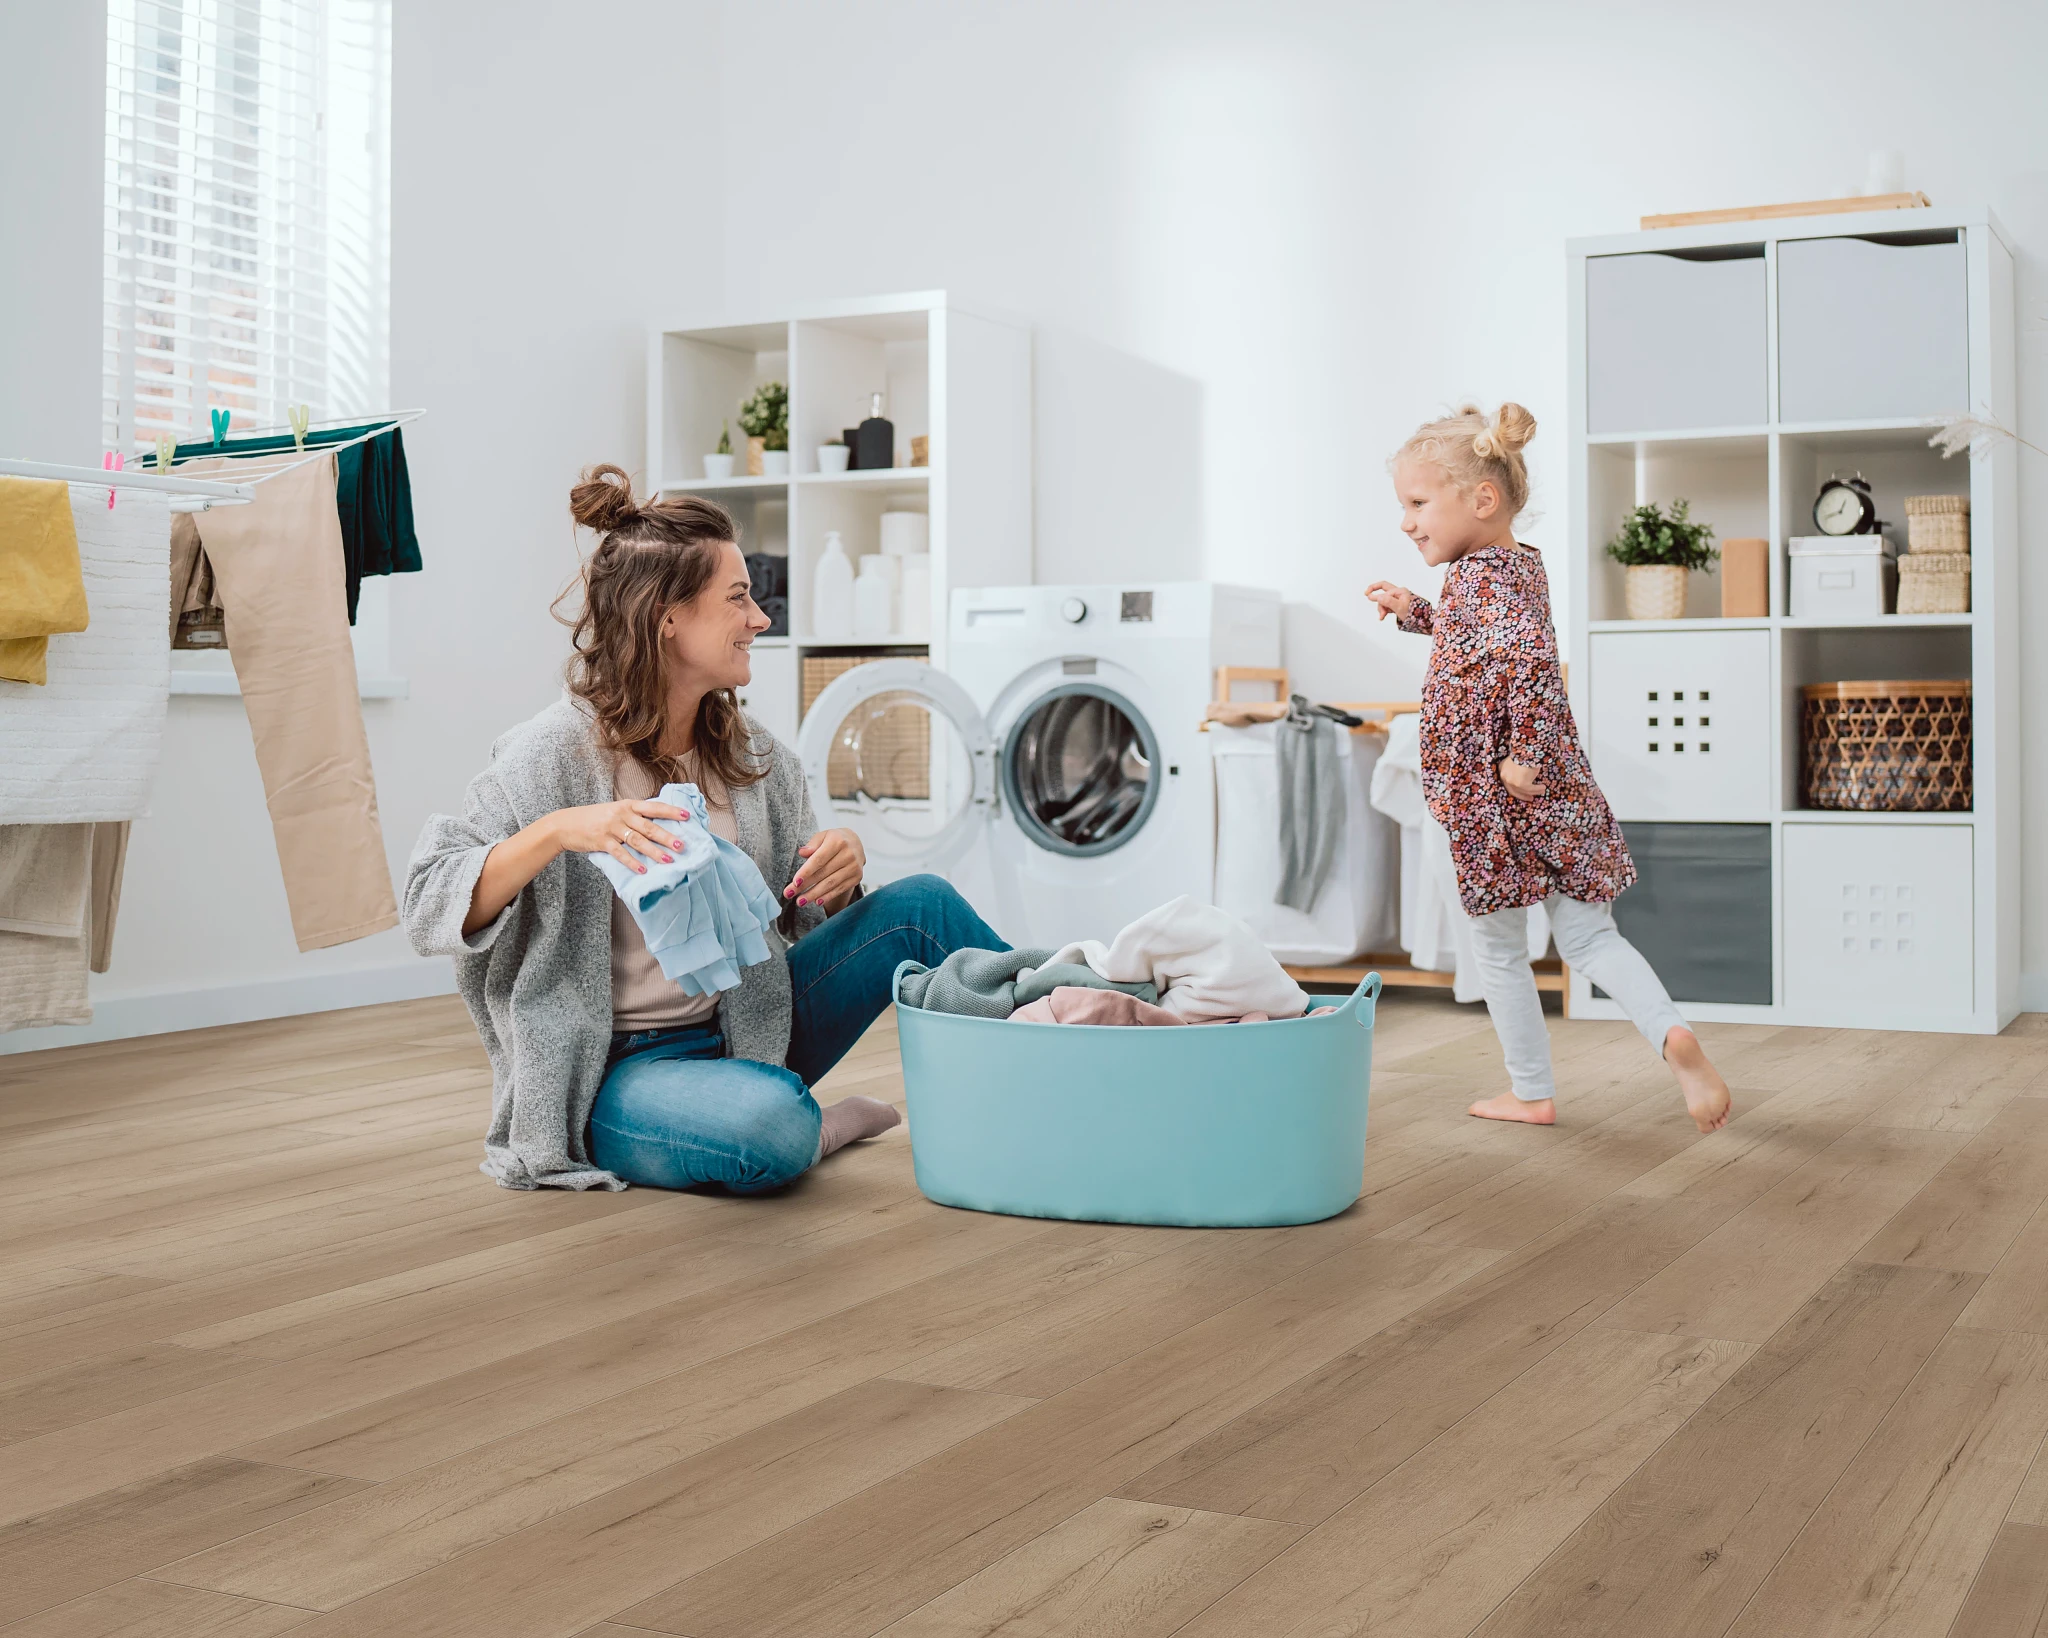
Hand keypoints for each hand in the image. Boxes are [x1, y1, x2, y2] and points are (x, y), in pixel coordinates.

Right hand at [548, 799, 686, 875]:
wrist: (565, 824)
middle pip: (648, 826)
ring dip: (654, 851)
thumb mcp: (615, 810)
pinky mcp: (602, 842)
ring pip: (637, 841)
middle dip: (667, 836)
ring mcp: (611, 828)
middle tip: (682, 845)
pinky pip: (620, 853)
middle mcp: (621, 814)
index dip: (671, 811)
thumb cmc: (594, 818)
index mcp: (627, 805)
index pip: (653, 807)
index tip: (687, 816)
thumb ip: (634, 816)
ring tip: (668, 860)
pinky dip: (632, 862)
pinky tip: (643, 869)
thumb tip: (658, 824)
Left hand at [788, 828, 864, 909]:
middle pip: (823, 874)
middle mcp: (848, 854)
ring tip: (800, 901)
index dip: (806, 872)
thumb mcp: (822, 836)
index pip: (819, 860)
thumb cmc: (834, 840)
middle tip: (789, 894)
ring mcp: (854, 867)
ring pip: (831, 884)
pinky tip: (816, 901)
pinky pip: (839, 889)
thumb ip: (812, 844)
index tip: (795, 882)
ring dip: (814, 894)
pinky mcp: (857, 877)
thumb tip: (802, 853)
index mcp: (838, 841)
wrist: (855, 844)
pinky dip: (827, 896)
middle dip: (805, 885)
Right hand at [1365, 581, 1414, 621]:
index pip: (1384, 591)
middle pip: (1384, 590)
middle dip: (1377, 596)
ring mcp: (1398, 599)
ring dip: (1381, 608)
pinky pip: (1388, 606)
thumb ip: (1388, 601)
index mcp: (1400, 591)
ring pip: (1385, 601)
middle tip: (1366, 595)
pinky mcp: (1397, 605)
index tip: (1367, 596)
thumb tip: (1376, 597)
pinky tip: (1383, 616)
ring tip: (1382, 617)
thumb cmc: (1413, 614)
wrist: (1422, 621)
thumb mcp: (1399, 608)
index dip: (1376, 595)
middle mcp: (1399, 593)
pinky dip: (1384, 610)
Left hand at [1498, 757, 1547, 803]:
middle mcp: (1504, 777)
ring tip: (1542, 790)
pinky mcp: (1521, 784)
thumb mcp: (1517, 760)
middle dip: (1523, 795)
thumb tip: (1525, 777)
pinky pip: (1531, 789)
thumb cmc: (1524, 752)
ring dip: (1534, 791)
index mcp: (1502, 769)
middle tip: (1530, 798)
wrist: (1527, 749)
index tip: (1523, 792)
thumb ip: (1516, 769)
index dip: (1515, 789)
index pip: (1507, 783)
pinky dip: (1537, 789)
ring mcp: (1512, 781)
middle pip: (1513, 790)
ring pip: (1524, 790)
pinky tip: (1543, 787)